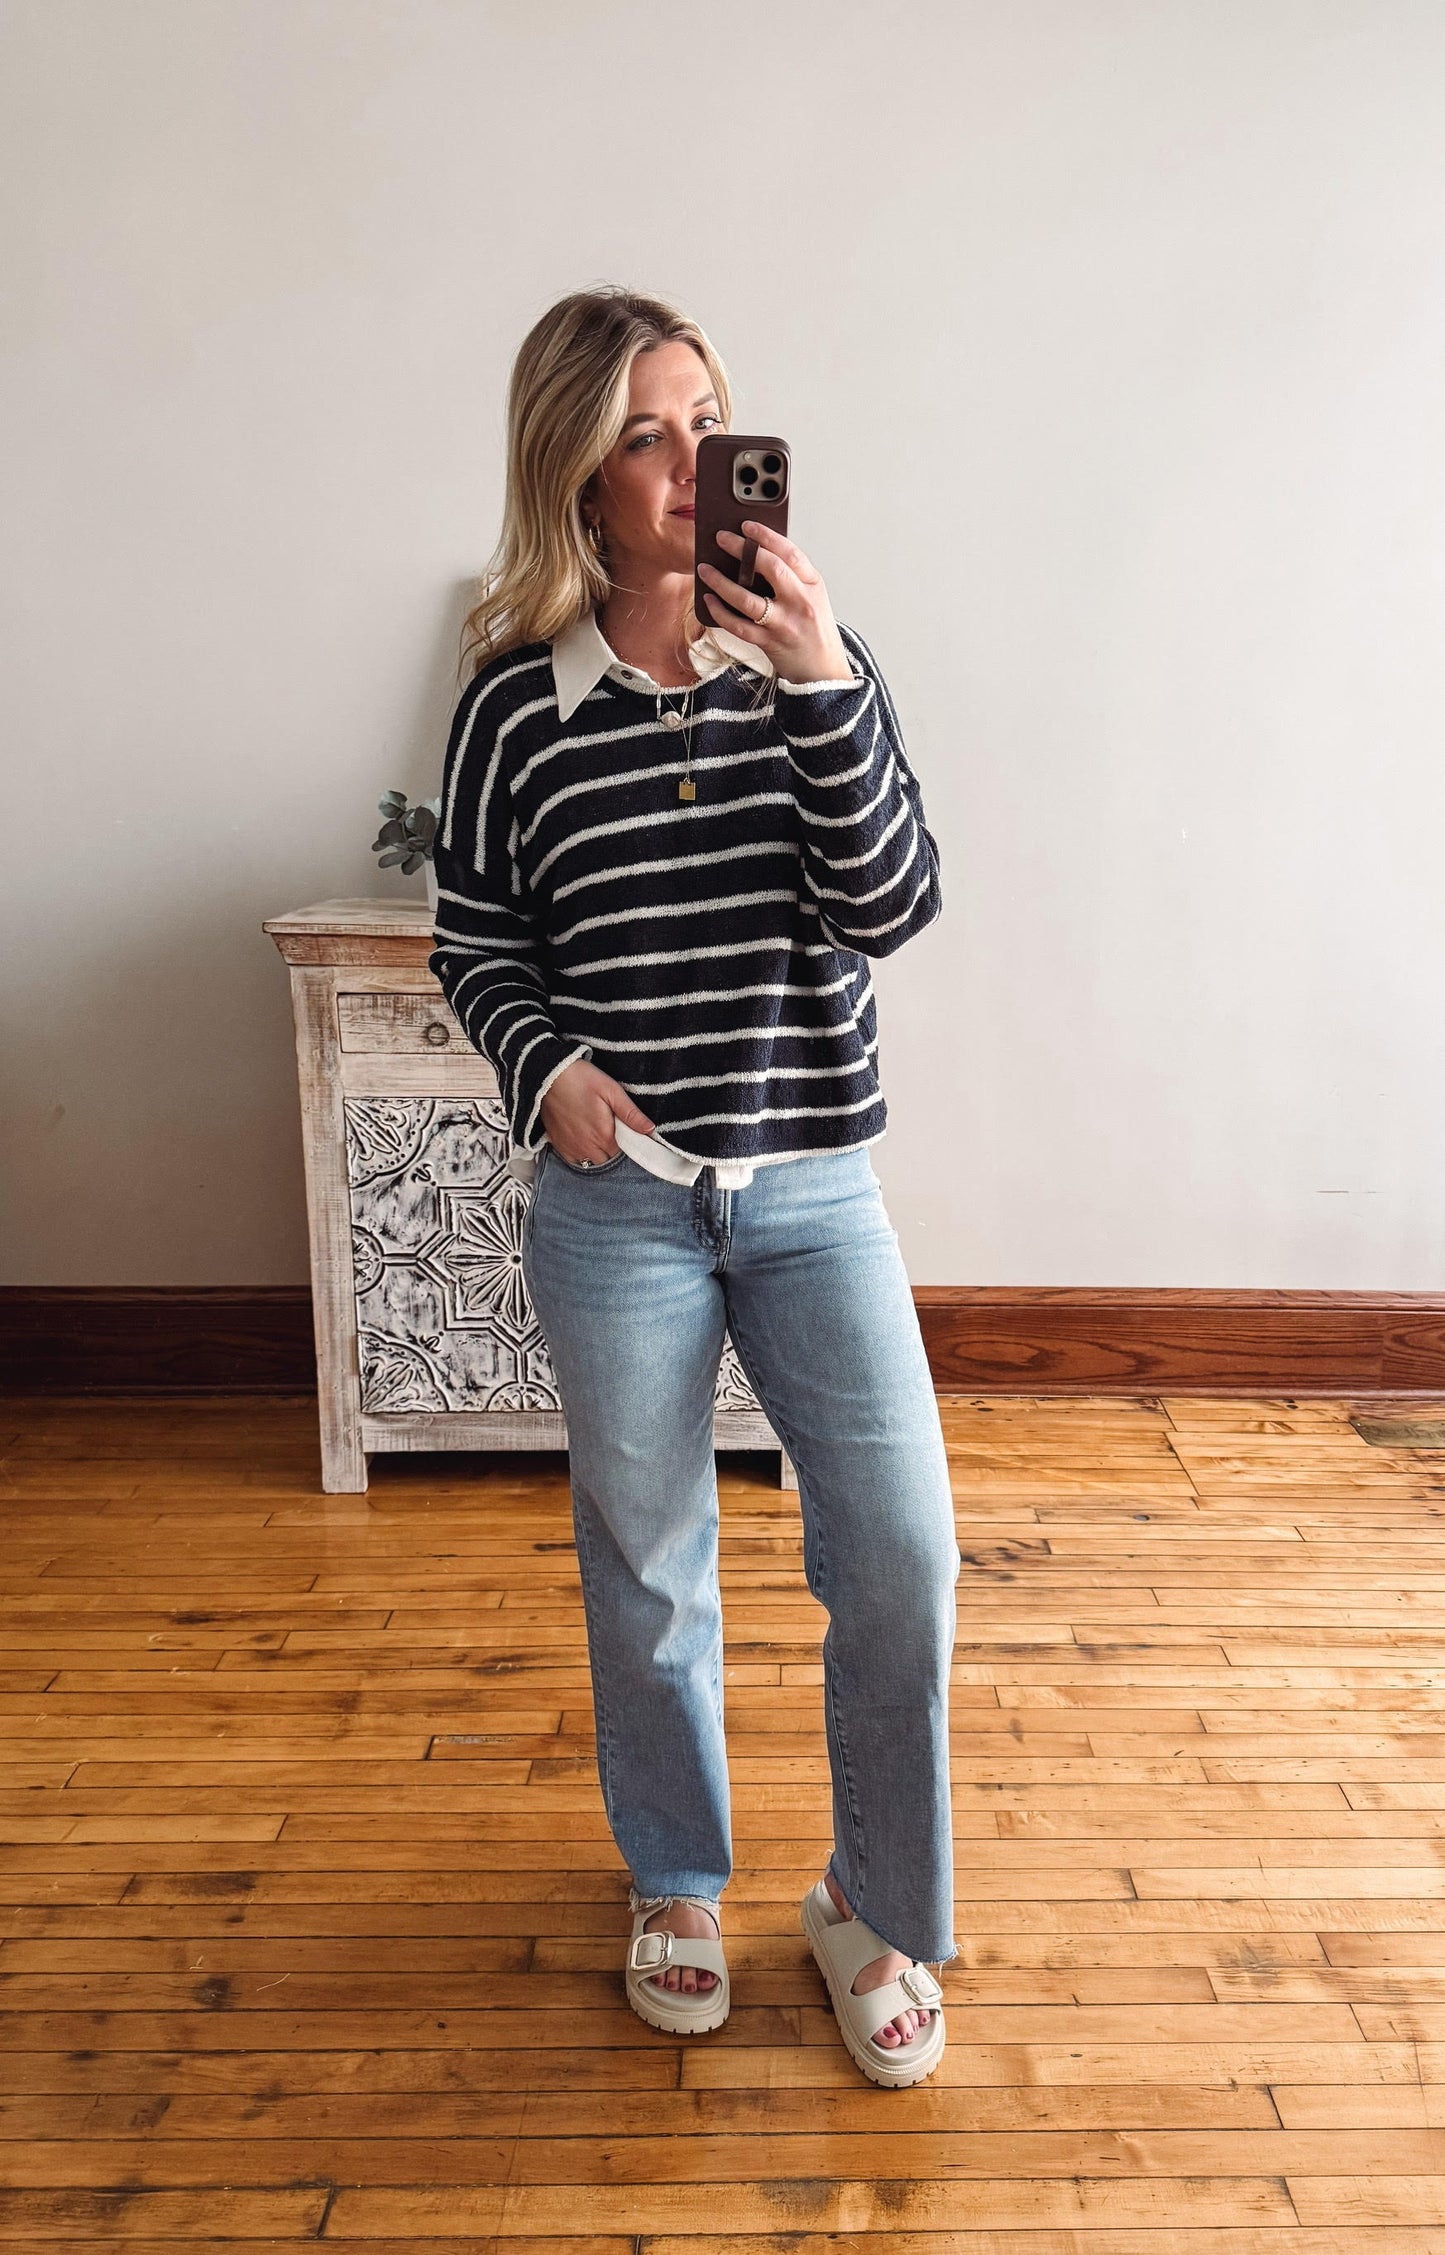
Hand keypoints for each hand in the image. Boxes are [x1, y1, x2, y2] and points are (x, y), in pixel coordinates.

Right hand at [539, 1059, 654, 1164]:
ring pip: (591, 1161)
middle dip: (612, 1148)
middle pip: (608, 1159)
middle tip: (610, 1129)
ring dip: (597, 1153)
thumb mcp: (612, 1091)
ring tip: (596, 1133)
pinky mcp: (558, 1145)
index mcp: (604, 1136)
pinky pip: (574, 1160)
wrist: (549, 1076)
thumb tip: (650, 1130)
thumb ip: (631, 1114)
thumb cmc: (582, 1080)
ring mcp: (571, 1148)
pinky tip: (582, 1138)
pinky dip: (581, 1154)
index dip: (626, 1143)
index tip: (624, 1131)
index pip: (623, 1152)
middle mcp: (587, 1147)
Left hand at [697, 521, 853, 684]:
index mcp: (813, 584)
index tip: (746, 525)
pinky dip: (720, 612)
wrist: (823, 671)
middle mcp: (801, 602)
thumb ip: (791, 577)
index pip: (790, 552)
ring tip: (705, 570)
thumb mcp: (812, 597)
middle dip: (741, 549)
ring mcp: (784, 624)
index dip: (766, 536)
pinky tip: (708, 601)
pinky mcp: (769, 643)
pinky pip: (738, 626)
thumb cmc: (814, 630)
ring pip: (747, 599)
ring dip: (721, 582)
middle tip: (721, 538)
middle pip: (770, 568)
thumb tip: (752, 555)